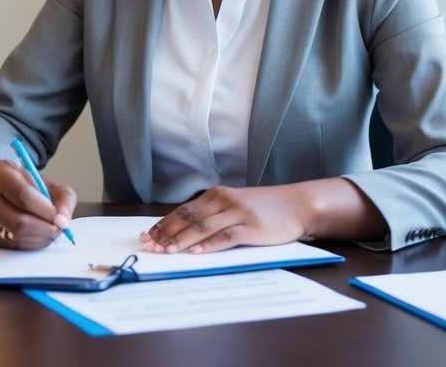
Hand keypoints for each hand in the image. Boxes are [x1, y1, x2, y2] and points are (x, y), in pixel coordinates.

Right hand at [0, 160, 76, 249]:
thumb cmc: (26, 186)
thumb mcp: (47, 182)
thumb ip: (63, 198)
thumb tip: (63, 221)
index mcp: (2, 174)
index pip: (25, 196)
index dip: (46, 211)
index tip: (61, 219)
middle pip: (19, 221)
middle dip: (45, 228)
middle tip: (59, 229)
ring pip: (16, 236)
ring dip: (40, 238)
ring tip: (50, 231)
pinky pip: (12, 245)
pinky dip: (31, 243)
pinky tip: (39, 235)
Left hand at [139, 184, 312, 253]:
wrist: (298, 204)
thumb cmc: (266, 208)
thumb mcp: (237, 204)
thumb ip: (214, 213)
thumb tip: (184, 230)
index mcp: (218, 194)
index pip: (184, 210)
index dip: (163, 224)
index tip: (147, 236)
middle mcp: (225, 200)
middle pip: (189, 218)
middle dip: (166, 233)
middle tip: (150, 246)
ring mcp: (239, 213)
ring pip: (203, 227)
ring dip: (182, 240)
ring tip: (167, 252)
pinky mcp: (252, 227)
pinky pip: (226, 236)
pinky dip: (210, 245)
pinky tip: (197, 252)